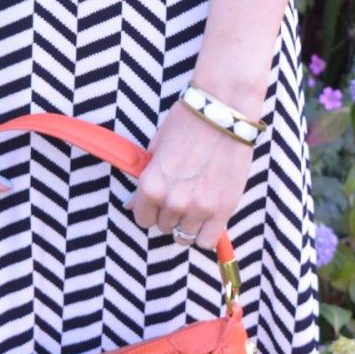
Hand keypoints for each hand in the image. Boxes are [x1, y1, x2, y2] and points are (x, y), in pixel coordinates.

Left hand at [126, 99, 253, 247]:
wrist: (223, 112)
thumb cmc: (188, 122)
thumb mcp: (156, 148)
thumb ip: (145, 180)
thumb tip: (131, 204)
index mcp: (151, 186)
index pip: (142, 219)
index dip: (150, 211)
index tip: (159, 204)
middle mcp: (172, 201)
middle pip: (164, 227)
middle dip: (170, 215)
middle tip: (181, 197)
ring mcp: (198, 208)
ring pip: (185, 237)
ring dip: (188, 224)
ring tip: (196, 207)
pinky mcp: (222, 210)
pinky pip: (207, 241)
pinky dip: (206, 234)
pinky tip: (208, 219)